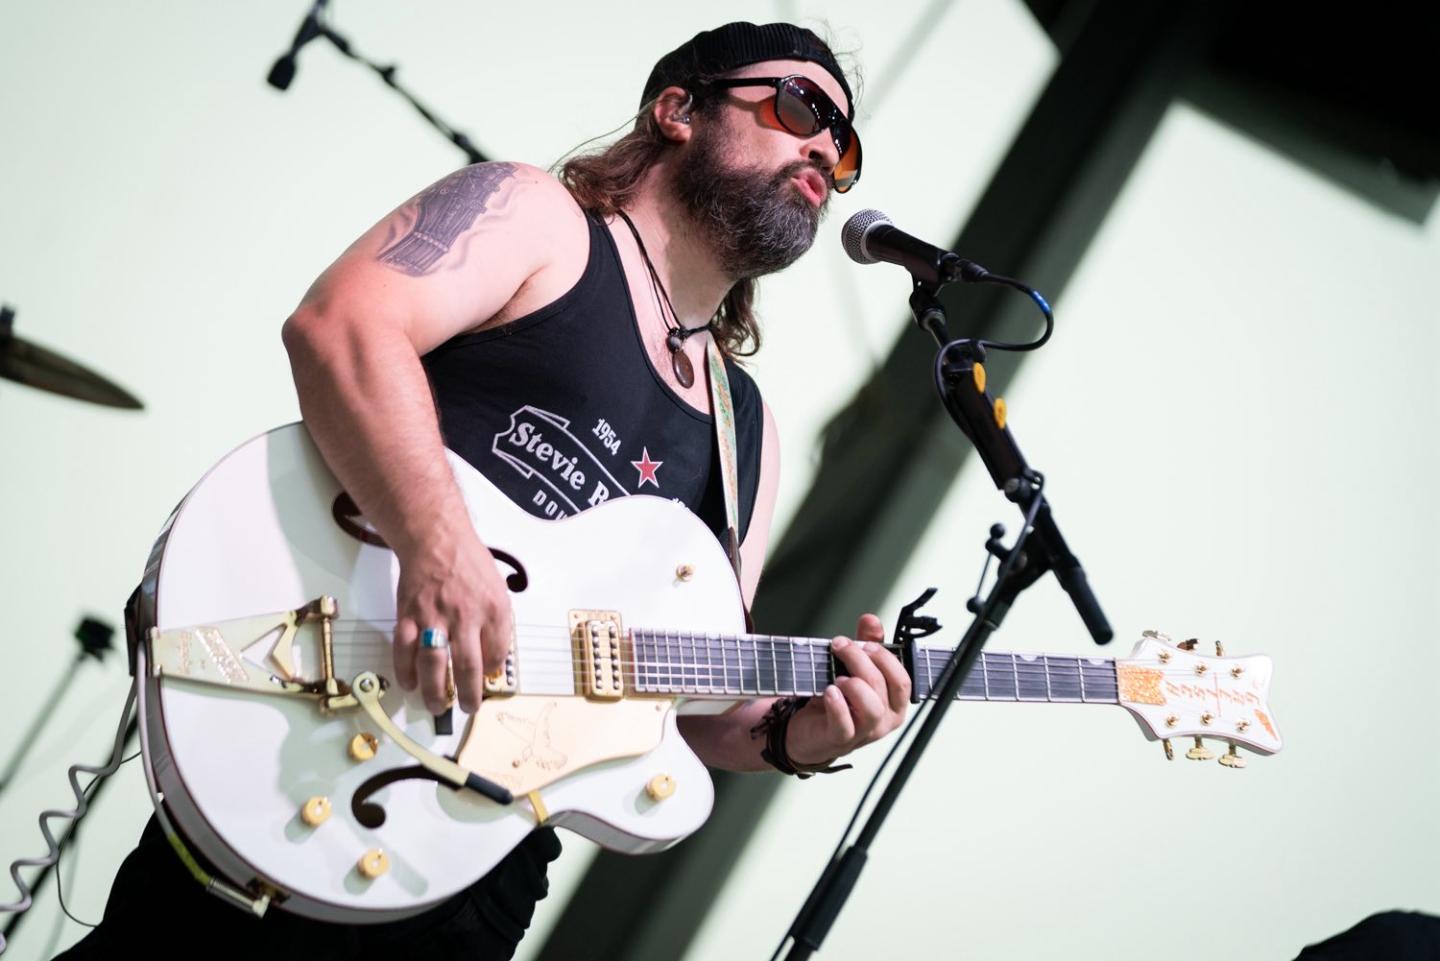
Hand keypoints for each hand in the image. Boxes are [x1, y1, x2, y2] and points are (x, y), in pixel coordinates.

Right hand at [391, 528, 513, 715]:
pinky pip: (404, 650)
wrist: (436, 540)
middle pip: (467, 666)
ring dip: (435, 691)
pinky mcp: (408, 615)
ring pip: (433, 664)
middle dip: (469, 695)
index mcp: (493, 609)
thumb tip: (492, 661)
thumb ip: (497, 627)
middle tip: (468, 708)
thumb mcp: (498, 592)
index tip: (487, 682)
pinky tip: (410, 684)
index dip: (492, 673)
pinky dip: (405, 671)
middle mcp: (464, 615)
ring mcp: (434, 616)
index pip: (498, 653)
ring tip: (438, 707)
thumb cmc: (469, 565)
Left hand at [786, 614, 909, 765]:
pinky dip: (837, 705)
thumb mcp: (854, 669)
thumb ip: (866, 644)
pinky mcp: (840, 738)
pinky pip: (844, 724)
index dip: (884, 657)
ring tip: (838, 676)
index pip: (902, 679)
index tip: (864, 642)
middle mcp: (884, 719)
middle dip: (862, 660)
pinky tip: (829, 691)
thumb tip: (871, 620)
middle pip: (884, 686)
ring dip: (854, 685)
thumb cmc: (839, 701)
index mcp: (893, 702)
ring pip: (871, 708)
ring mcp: (864, 731)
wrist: (811, 731)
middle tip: (841, 646)